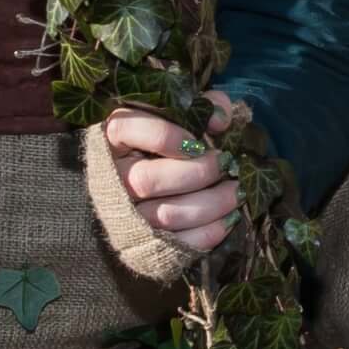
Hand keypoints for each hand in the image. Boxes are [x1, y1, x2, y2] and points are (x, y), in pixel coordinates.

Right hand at [106, 94, 249, 253]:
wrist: (139, 184)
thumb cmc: (165, 140)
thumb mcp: (179, 114)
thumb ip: (202, 105)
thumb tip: (221, 120)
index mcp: (113, 138)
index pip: (126, 131)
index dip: (165, 136)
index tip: (198, 142)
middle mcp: (111, 177)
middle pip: (147, 180)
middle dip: (198, 173)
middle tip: (227, 164)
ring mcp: (123, 214)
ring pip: (165, 215)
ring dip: (211, 204)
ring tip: (237, 192)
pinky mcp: (143, 242)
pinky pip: (177, 243)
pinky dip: (208, 233)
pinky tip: (230, 218)